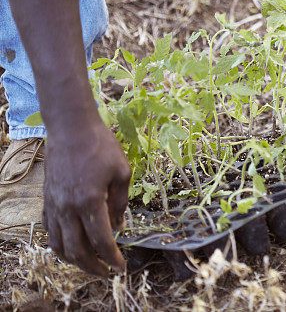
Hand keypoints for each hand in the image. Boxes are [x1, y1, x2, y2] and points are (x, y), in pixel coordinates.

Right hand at [43, 116, 130, 275]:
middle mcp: (68, 208)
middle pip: (77, 250)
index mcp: (90, 201)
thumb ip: (121, 202)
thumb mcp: (122, 172)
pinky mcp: (47, 200)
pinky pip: (49, 231)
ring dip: (74, 261)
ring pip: (59, 245)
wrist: (71, 128)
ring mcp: (54, 205)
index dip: (112, 258)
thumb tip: (119, 225)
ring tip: (90, 265)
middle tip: (106, 273)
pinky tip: (71, 247)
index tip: (121, 267)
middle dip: (93, 267)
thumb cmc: (101, 146)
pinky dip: (59, 245)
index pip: (101, 240)